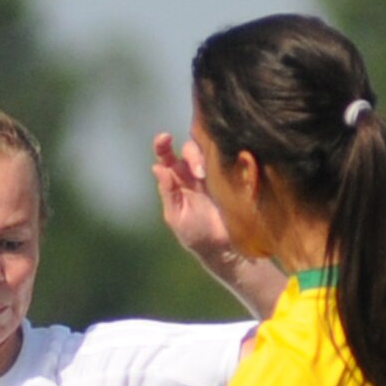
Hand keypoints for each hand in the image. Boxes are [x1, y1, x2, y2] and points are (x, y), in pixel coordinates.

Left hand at [152, 132, 232, 258]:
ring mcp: (211, 174)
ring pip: (206, 151)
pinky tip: (221, 167)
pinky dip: (221, 156)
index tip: (164, 138)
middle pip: (188, 149)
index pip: (165, 157)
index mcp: (175, 182)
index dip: (163, 144)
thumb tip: (157, 167)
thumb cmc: (195, 235)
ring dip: (204, 157)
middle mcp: (191, 174)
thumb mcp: (176, 216)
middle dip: (192, 154)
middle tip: (198, 172)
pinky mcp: (228, 177)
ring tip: (205, 175)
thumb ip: (168, 192)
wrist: (222, 248)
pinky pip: (224, 158)